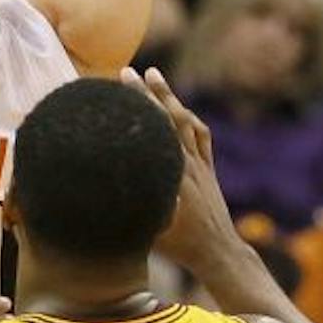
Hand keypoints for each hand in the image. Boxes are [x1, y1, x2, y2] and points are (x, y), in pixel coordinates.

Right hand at [126, 67, 244, 274]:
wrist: (219, 252)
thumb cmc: (181, 245)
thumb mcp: (151, 227)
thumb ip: (133, 206)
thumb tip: (103, 191)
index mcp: (174, 174)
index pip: (154, 131)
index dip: (138, 107)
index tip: (121, 86)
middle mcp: (189, 163)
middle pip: (169, 117)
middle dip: (149, 92)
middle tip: (128, 71)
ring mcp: (201, 164)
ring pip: (186, 121)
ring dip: (169, 97)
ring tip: (154, 76)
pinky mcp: (209, 170)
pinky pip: (202, 136)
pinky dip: (190, 119)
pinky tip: (183, 111)